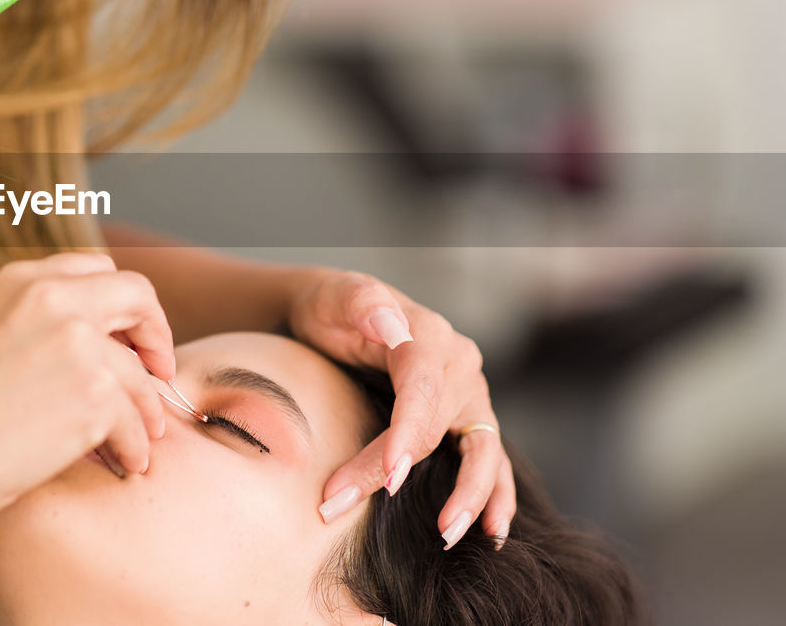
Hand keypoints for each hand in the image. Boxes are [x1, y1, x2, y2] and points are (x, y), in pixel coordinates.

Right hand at [0, 252, 172, 516]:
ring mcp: (78, 341)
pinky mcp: (94, 390)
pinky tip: (124, 462)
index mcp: (24, 280)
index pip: (99, 270)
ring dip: (146, 409)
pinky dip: (135, 445)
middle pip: (137, 296)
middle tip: (159, 373)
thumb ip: (39, 324)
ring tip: (143, 438)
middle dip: (156, 335)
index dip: (124, 305)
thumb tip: (97, 345)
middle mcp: (55, 297)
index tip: (130, 338)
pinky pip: (135, 419)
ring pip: (140, 373)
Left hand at [288, 268, 515, 548]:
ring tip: (446, 534)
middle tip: (338, 507)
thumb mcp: (338, 296)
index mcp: (429, 337)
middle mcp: (459, 366)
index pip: (422, 392)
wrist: (339, 315)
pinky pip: (491, 461)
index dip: (406, 436)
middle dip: (392, 473)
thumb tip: (391, 326)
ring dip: (470, 496)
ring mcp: (469, 396)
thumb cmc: (333, 308)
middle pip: (436, 430)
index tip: (389, 476)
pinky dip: (496, 496)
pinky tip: (491, 532)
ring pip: (483, 452)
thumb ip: (364, 303)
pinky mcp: (469, 420)